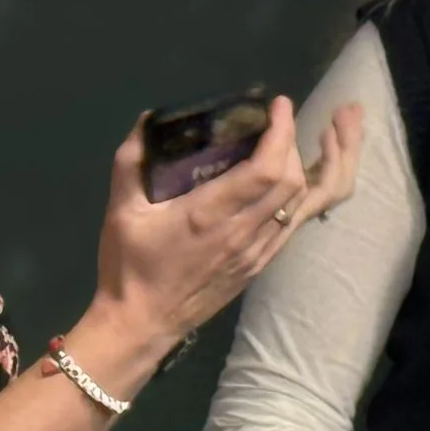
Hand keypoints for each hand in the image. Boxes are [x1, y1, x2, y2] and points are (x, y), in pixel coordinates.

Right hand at [91, 99, 364, 355]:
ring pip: (302, 203)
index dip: (281, 132)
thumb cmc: (128, 266)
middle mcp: (242, 233)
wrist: (142, 325)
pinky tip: (299, 174)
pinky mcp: (261, 264)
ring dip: (310, 166)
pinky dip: (304, 193)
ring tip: (307, 138)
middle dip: (295, 142)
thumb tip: (149, 118)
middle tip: (282, 119)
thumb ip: (131, 160)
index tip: (279, 104)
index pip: (265, 169)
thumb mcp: (120, 210)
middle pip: (292, 181)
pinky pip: (294, 222)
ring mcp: (257, 252)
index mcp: (208, 215)